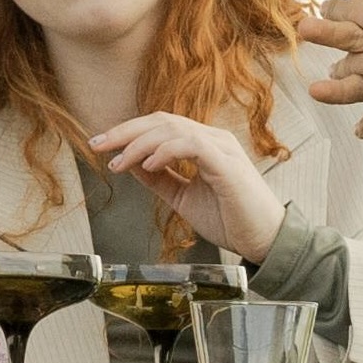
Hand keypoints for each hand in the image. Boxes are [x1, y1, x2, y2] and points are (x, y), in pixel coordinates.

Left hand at [87, 111, 283, 260]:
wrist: (264, 241)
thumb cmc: (230, 219)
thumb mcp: (183, 198)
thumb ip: (160, 180)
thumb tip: (130, 165)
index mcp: (203, 144)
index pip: (160, 126)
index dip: (127, 132)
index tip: (99, 145)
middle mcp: (213, 139)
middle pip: (162, 120)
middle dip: (124, 131)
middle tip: (97, 145)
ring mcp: (222, 148)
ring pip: (173, 129)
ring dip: (139, 144)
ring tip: (119, 163)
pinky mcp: (227, 164)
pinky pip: (191, 145)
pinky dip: (165, 152)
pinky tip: (148, 165)